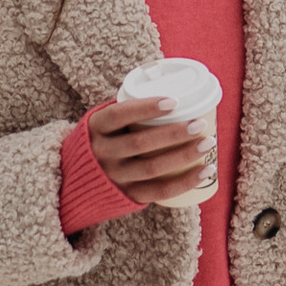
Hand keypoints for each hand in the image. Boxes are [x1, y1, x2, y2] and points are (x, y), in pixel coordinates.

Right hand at [87, 96, 217, 209]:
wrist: (78, 179)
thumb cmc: (104, 139)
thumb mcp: (104, 122)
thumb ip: (128, 108)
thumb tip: (174, 89)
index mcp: (96, 128)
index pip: (119, 115)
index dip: (146, 108)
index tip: (174, 101)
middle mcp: (102, 154)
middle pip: (140, 143)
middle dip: (174, 133)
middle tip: (199, 124)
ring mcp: (115, 177)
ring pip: (153, 168)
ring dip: (184, 155)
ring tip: (208, 142)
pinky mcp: (128, 196)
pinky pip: (159, 191)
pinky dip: (185, 182)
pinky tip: (206, 171)